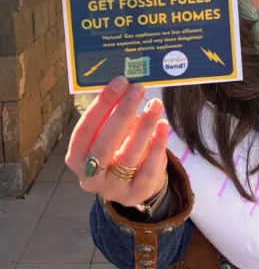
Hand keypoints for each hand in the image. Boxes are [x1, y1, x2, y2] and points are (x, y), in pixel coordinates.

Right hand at [66, 76, 169, 206]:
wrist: (134, 185)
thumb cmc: (119, 150)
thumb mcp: (110, 134)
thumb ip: (113, 115)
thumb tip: (126, 83)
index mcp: (77, 157)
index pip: (84, 130)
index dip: (102, 105)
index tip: (119, 82)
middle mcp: (90, 176)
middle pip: (104, 144)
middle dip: (122, 113)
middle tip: (138, 89)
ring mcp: (112, 188)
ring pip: (128, 157)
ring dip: (143, 126)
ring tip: (155, 104)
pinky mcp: (136, 193)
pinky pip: (148, 168)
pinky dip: (157, 145)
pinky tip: (163, 125)